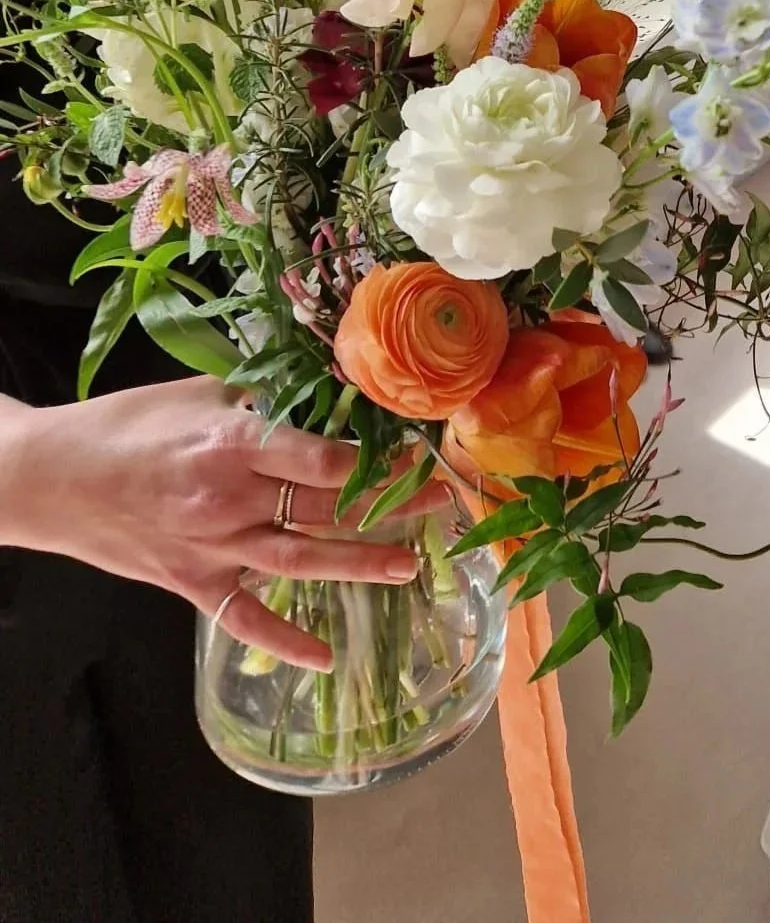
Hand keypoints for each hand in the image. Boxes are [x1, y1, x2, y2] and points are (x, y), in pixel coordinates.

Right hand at [4, 378, 452, 669]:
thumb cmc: (129, 424)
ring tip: (411, 565)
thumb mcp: (201, 393)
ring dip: (360, 564)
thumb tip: (329, 389)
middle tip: (440, 503)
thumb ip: (264, 400)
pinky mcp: (190, 583)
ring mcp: (211, 548)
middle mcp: (229, 500)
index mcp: (234, 444)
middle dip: (389, 506)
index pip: (325, 459)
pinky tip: (326, 657)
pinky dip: (285, 640)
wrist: (51, 477)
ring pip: (302, 562)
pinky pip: (245, 618)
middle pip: (326, 508)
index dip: (380, 461)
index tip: (421, 454)